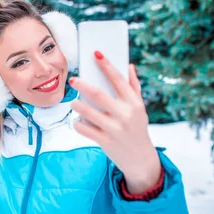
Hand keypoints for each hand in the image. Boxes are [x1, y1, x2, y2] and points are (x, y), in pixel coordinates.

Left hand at [68, 51, 161, 194]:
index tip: (96, 54)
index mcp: (133, 103)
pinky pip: (84, 129)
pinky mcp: (104, 141)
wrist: (140, 159)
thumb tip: (129, 65)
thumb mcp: (140, 109)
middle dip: (83, 85)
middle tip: (73, 80)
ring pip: (88, 112)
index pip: (118, 80)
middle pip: (98, 95)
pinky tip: (78, 121)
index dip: (106, 65)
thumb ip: (134, 87)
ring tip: (74, 102)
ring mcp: (114, 129)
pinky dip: (78, 124)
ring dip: (77, 105)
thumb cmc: (137, 129)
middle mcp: (125, 114)